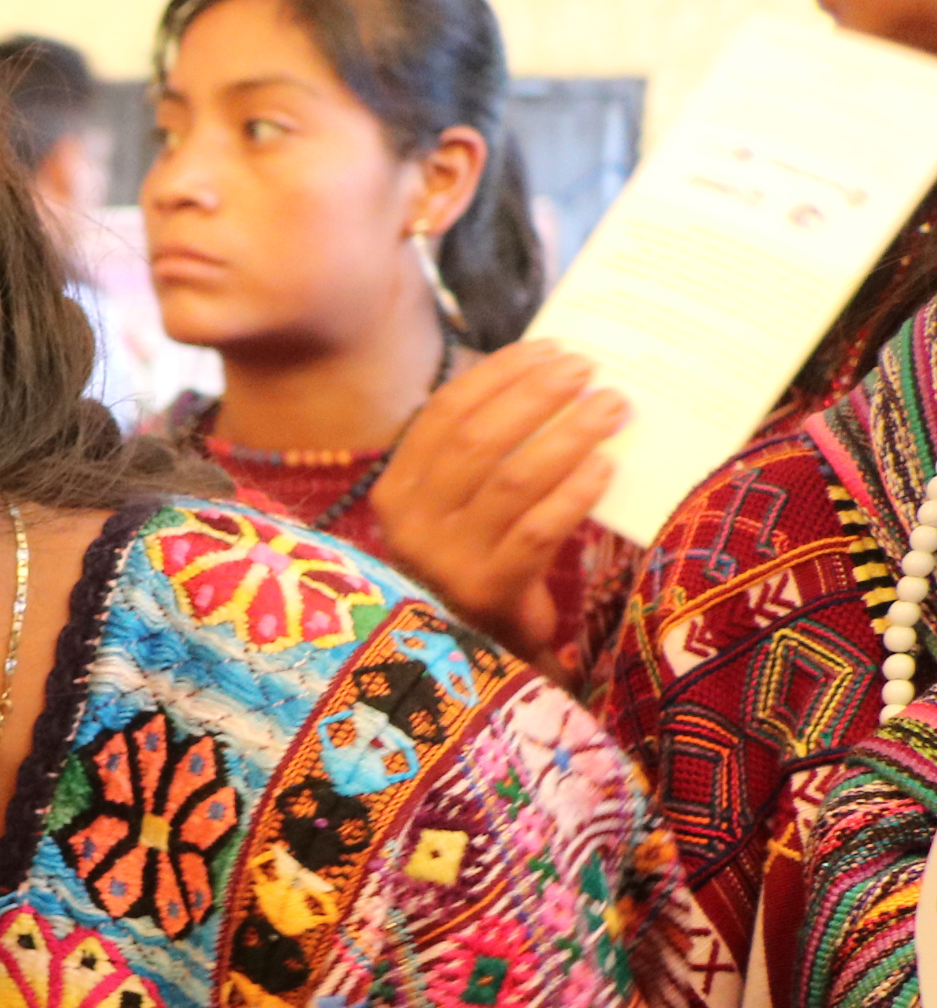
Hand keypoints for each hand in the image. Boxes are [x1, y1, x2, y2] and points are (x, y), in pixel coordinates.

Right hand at [364, 341, 623, 667]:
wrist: (466, 658)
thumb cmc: (475, 562)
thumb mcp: (456, 507)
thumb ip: (482, 453)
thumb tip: (547, 375)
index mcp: (396, 491)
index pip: (444, 413)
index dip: (499, 374)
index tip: (551, 349)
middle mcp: (411, 524)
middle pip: (477, 439)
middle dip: (538, 395)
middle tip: (588, 371)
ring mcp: (446, 560)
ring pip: (512, 478)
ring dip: (568, 434)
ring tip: (613, 407)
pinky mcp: (489, 591)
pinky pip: (539, 530)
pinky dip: (575, 492)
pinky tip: (606, 468)